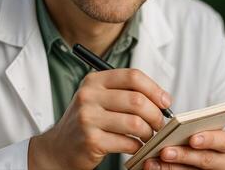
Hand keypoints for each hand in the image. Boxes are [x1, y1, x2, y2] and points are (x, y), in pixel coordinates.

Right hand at [28, 68, 171, 169]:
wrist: (59, 148)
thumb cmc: (88, 121)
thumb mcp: (100, 98)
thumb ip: (126, 93)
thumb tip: (163, 99)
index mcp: (94, 81)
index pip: (132, 76)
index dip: (154, 89)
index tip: (165, 102)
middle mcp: (88, 96)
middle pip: (137, 100)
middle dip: (156, 114)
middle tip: (160, 124)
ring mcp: (88, 118)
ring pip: (135, 123)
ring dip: (149, 133)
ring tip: (149, 136)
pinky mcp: (91, 140)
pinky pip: (127, 142)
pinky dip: (138, 147)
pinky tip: (137, 147)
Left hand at [143, 130, 224, 169]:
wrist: (199, 158)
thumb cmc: (202, 141)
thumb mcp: (202, 133)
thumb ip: (193, 131)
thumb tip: (174, 129)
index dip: (209, 139)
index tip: (193, 139)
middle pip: (207, 160)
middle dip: (184, 155)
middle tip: (165, 151)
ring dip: (171, 168)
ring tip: (153, 162)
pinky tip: (156, 168)